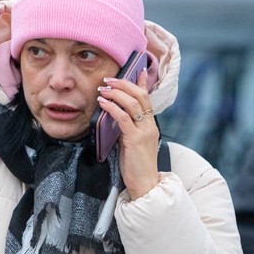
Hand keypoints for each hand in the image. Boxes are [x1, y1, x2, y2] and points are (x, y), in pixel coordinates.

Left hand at [95, 71, 159, 199]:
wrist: (145, 184)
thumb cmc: (136, 166)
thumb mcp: (132, 143)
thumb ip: (127, 129)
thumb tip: (115, 117)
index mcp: (150, 126)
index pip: (147, 98)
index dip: (141, 83)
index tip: (137, 69)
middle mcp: (150, 126)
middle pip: (140, 95)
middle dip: (124, 84)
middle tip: (108, 79)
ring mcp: (144, 132)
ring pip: (132, 103)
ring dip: (116, 93)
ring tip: (103, 89)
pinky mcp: (135, 139)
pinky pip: (123, 118)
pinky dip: (112, 107)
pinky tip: (103, 103)